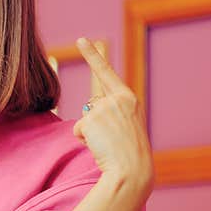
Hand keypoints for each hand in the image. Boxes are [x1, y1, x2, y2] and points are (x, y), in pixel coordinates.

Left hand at [71, 38, 154, 192]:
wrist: (132, 170)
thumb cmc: (130, 153)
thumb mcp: (127, 126)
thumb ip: (111, 114)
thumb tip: (85, 119)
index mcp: (129, 99)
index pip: (106, 73)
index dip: (93, 55)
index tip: (81, 39)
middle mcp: (117, 98)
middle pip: (92, 105)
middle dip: (94, 119)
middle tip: (109, 131)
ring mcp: (104, 107)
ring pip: (85, 120)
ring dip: (91, 134)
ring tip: (109, 144)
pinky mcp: (92, 119)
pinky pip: (78, 130)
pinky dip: (85, 140)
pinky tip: (100, 146)